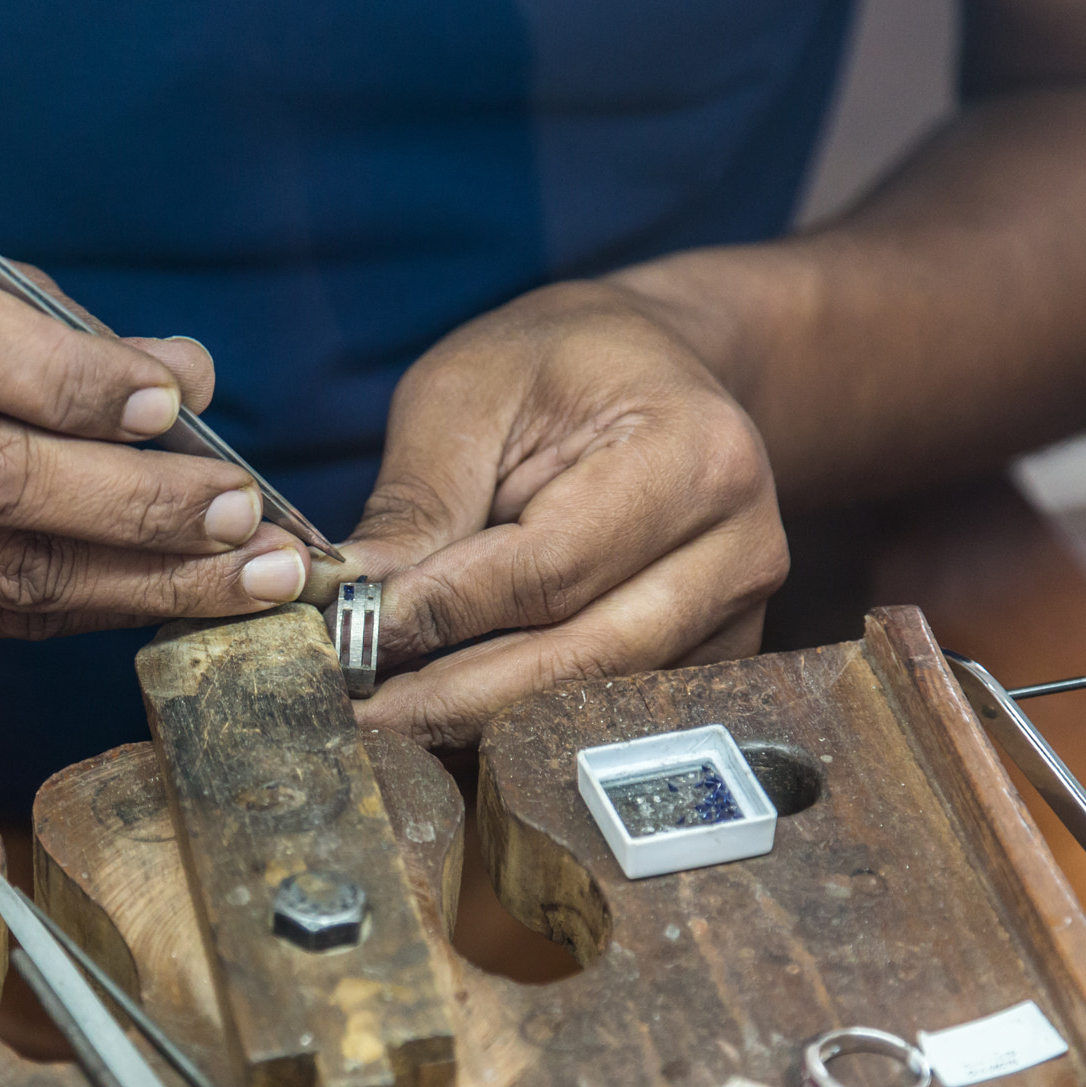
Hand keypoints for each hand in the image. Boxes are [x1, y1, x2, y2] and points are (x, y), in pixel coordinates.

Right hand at [0, 212, 310, 642]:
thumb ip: (49, 318)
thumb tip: (188, 375)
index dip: (72, 377)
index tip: (173, 398)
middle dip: (139, 501)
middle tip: (243, 509)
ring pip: (5, 573)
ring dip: (149, 578)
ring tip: (252, 575)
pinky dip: (100, 607)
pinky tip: (179, 595)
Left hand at [343, 280, 787, 747]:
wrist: (657, 363)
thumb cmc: (559, 363)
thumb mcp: (466, 394)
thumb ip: (415, 503)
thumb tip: (344, 599)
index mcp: (694, 456)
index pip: (551, 570)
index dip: (445, 614)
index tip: (354, 636)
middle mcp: (740, 549)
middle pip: (582, 661)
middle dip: (455, 698)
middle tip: (359, 714)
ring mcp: (739, 614)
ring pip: (593, 701)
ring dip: (481, 723)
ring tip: (389, 719)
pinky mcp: (718, 658)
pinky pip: (610, 712)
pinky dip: (524, 721)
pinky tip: (449, 714)